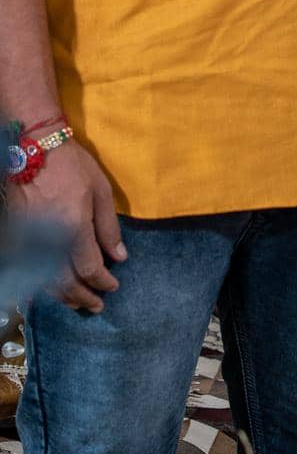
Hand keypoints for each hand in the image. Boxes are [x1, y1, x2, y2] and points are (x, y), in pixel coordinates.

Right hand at [9, 139, 126, 312]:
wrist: (34, 147)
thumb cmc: (72, 165)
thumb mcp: (100, 190)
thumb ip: (109, 227)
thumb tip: (120, 257)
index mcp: (74, 228)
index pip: (90, 269)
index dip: (102, 282)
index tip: (113, 286)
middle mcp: (50, 240)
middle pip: (65, 283)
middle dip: (82, 298)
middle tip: (96, 306)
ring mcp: (30, 240)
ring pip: (44, 281)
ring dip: (63, 296)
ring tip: (78, 301)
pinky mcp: (18, 237)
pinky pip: (30, 269)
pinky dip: (43, 283)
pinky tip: (54, 287)